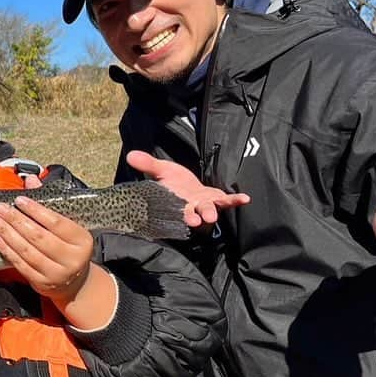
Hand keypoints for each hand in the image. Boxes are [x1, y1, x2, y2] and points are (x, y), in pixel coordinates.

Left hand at [0, 195, 94, 303]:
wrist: (75, 281)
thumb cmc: (69, 246)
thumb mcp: (67, 225)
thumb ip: (49, 202)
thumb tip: (31, 180)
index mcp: (82, 240)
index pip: (56, 223)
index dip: (36, 211)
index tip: (19, 200)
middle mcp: (72, 258)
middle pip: (38, 236)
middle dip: (15, 220)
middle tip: (0, 208)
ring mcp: (56, 273)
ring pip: (27, 251)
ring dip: (7, 233)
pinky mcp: (42, 283)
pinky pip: (20, 264)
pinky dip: (5, 249)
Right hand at [126, 150, 249, 227]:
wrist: (184, 184)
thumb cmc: (171, 179)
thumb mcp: (160, 169)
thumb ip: (147, 164)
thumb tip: (130, 155)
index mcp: (174, 202)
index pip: (176, 210)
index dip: (180, 215)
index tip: (186, 220)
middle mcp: (189, 206)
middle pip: (192, 213)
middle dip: (196, 217)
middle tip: (198, 221)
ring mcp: (203, 204)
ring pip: (208, 210)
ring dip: (211, 213)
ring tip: (213, 216)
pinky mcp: (215, 198)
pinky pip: (226, 201)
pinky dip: (235, 200)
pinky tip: (245, 199)